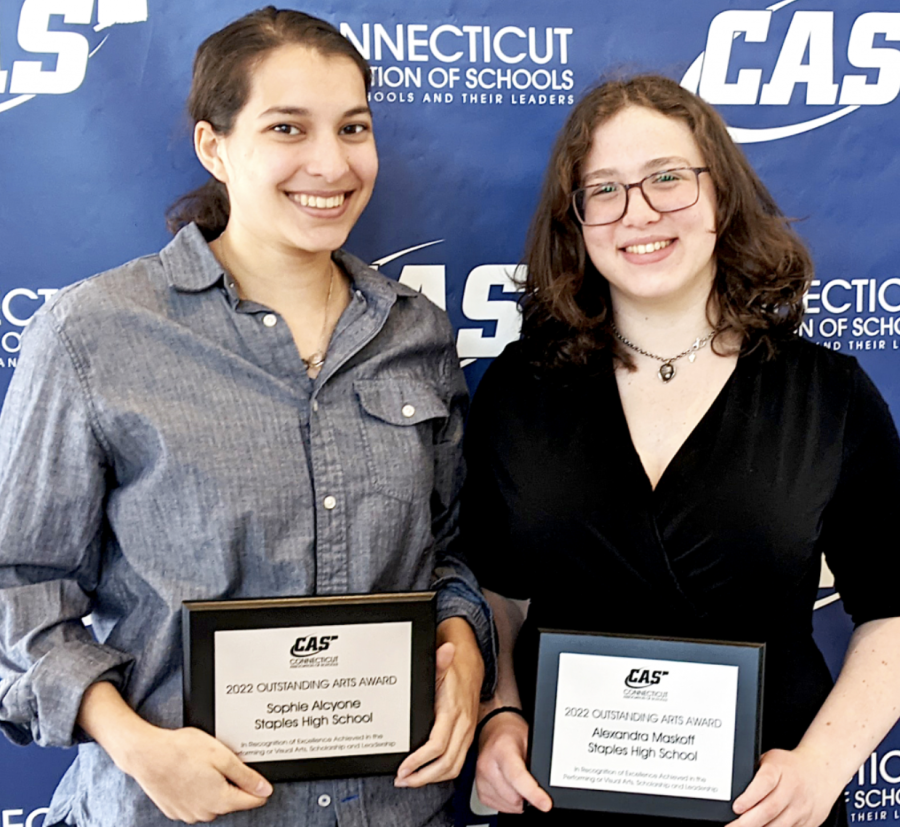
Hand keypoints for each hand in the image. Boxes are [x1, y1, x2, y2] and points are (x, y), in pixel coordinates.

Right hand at [117, 725, 272, 822]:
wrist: (147, 755)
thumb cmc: (183, 751)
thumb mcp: (222, 757)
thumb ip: (246, 776)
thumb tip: (265, 790)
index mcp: (220, 800)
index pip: (252, 801)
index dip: (258, 786)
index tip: (257, 774)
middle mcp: (205, 813)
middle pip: (232, 801)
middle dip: (233, 783)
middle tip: (223, 761)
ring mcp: (188, 813)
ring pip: (213, 802)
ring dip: (214, 787)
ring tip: (203, 765)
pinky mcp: (175, 810)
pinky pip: (195, 802)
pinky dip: (197, 790)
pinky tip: (190, 773)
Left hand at [394, 636, 481, 786]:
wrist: (471, 667)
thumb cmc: (454, 669)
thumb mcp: (442, 665)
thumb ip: (439, 661)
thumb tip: (446, 650)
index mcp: (453, 710)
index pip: (438, 745)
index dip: (420, 760)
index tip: (404, 767)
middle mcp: (462, 725)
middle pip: (446, 763)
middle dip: (422, 776)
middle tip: (402, 779)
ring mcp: (466, 733)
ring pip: (453, 767)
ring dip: (430, 779)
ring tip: (410, 780)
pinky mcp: (467, 738)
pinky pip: (457, 763)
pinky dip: (441, 773)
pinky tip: (425, 773)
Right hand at [475, 711, 551, 813]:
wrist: (494, 730)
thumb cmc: (512, 733)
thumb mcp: (530, 740)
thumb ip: (537, 762)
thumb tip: (547, 785)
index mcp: (501, 749)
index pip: (517, 777)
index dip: (533, 793)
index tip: (546, 804)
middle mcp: (487, 765)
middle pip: (513, 797)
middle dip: (527, 796)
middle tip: (531, 781)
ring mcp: (481, 779)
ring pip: (508, 806)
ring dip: (518, 801)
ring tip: (520, 782)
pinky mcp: (480, 791)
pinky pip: (500, 807)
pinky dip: (510, 802)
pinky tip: (511, 787)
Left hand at [730, 748, 839, 826]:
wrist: (822, 771)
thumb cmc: (790, 766)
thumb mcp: (770, 760)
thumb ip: (754, 774)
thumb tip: (734, 790)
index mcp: (779, 770)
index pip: (764, 784)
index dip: (750, 797)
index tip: (736, 807)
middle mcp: (791, 790)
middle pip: (769, 809)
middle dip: (747, 822)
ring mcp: (801, 808)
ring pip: (779, 825)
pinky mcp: (809, 822)